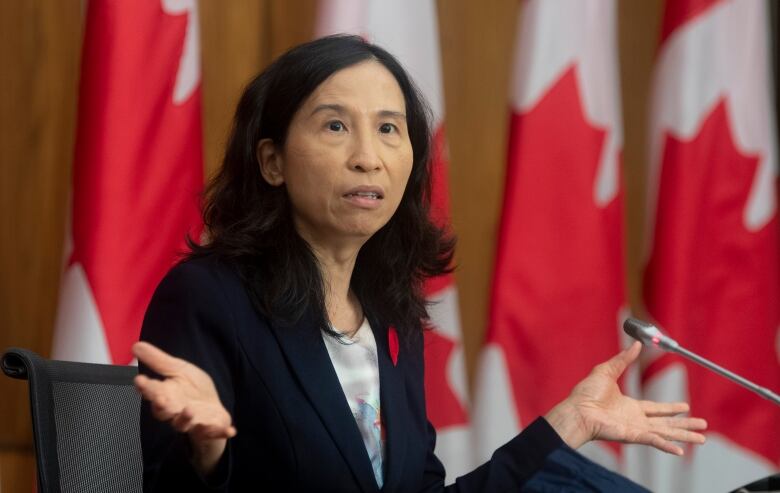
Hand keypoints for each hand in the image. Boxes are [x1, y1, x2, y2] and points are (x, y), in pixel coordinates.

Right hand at [132, 341, 236, 475]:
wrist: (210, 409)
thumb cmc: (190, 389)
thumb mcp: (177, 369)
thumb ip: (157, 360)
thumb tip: (135, 345)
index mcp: (166, 395)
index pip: (152, 391)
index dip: (145, 387)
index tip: (139, 379)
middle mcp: (175, 411)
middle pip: (164, 411)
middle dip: (161, 406)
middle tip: (160, 399)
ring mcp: (192, 421)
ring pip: (184, 424)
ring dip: (186, 418)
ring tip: (189, 410)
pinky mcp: (210, 428)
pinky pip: (214, 432)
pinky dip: (221, 432)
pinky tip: (230, 430)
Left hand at [544, 342, 706, 454]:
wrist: (577, 410)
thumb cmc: (585, 393)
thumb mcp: (607, 370)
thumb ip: (623, 359)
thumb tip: (636, 344)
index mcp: (630, 406)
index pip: (656, 408)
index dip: (671, 408)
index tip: (685, 407)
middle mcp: (635, 419)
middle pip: (666, 423)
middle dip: (685, 424)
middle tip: (702, 426)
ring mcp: (635, 429)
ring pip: (666, 433)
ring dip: (684, 436)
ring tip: (702, 439)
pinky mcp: (632, 435)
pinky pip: (654, 440)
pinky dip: (667, 445)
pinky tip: (680, 450)